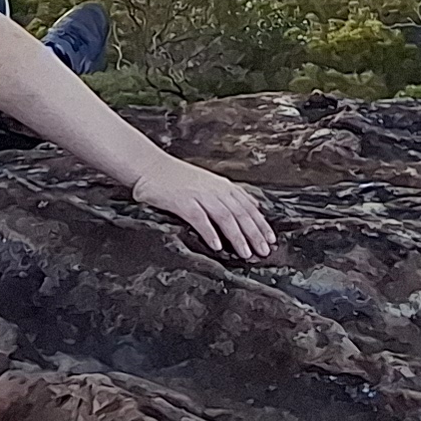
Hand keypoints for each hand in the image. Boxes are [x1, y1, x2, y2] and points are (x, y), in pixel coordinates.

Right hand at [133, 156, 276, 259]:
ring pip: (224, 216)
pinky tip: (217, 246)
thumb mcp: (206, 184)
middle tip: (263, 251)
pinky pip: (200, 219)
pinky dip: (210, 232)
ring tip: (245, 253)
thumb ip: (224, 196)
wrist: (150, 167)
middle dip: (254, 233)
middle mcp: (214, 189)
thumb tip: (245, 210)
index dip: (260, 223)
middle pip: (240, 213)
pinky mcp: (182, 202)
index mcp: (221, 186)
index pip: (247, 206)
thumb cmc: (176, 178)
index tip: (270, 239)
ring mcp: (199, 195)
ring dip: (237, 236)